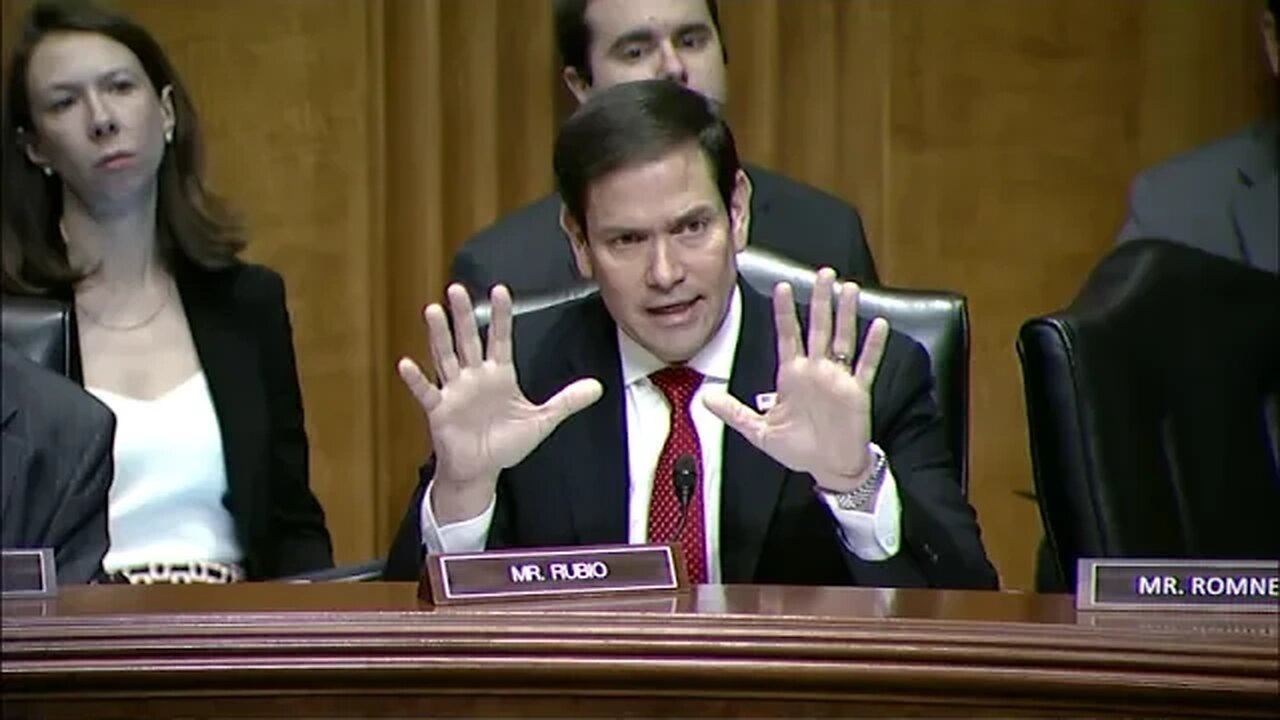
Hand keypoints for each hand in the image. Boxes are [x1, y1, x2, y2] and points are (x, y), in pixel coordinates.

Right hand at [398, 284, 602, 521]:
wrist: (481, 470)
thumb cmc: (506, 443)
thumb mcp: (542, 420)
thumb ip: (566, 401)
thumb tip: (598, 387)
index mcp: (499, 375)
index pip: (499, 339)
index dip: (500, 316)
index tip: (501, 290)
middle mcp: (475, 377)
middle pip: (468, 340)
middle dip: (464, 315)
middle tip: (458, 289)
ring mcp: (455, 391)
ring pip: (446, 357)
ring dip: (439, 335)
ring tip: (432, 310)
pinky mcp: (440, 410)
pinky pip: (426, 392)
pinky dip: (416, 380)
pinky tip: (406, 364)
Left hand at [703, 268, 887, 491]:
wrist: (828, 468)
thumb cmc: (798, 449)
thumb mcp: (759, 431)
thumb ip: (734, 412)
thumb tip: (705, 397)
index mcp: (792, 375)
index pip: (787, 335)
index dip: (785, 312)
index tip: (782, 287)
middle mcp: (816, 370)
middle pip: (818, 327)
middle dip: (820, 300)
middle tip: (823, 273)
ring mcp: (837, 378)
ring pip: (842, 338)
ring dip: (846, 314)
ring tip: (849, 288)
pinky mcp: (857, 392)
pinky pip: (866, 365)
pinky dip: (873, 346)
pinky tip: (879, 324)